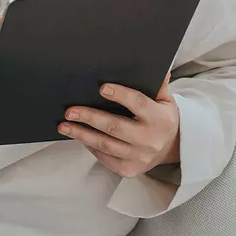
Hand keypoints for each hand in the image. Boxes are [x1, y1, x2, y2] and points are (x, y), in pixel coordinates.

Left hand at [58, 72, 179, 177]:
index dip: (120, 95)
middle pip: (115, 126)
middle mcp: (149, 140)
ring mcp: (139, 157)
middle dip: (90, 117)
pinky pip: (104, 157)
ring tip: (64, 125)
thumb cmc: (161, 118)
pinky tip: (78, 135)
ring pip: (105, 144)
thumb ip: (159, 85)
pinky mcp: (128, 169)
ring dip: (82, 134)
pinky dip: (89, 146)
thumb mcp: (165, 100)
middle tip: (70, 111)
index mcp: (160, 119)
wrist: (171, 149)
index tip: (101, 88)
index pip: (138, 103)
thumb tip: (160, 67)